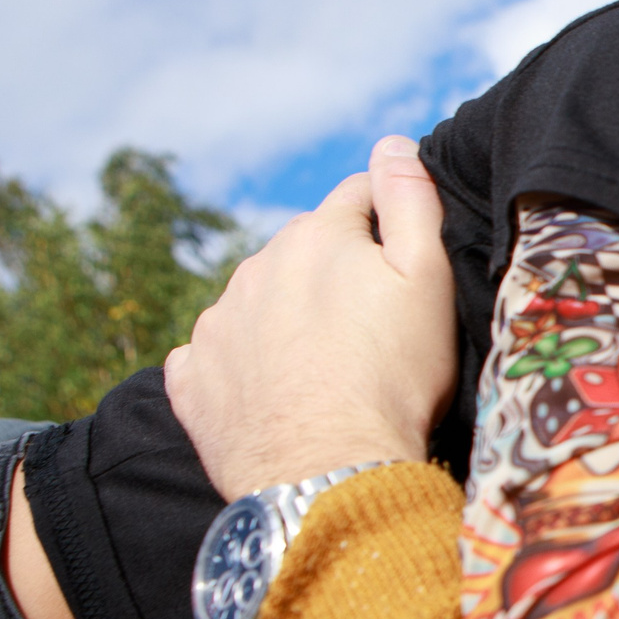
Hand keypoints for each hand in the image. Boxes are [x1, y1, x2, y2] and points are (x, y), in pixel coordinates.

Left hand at [165, 135, 456, 499]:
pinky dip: (244, 365)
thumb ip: (410, 201)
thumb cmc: (394, 380)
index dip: (388, 227)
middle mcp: (255, 268)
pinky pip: (217, 355)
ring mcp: (216, 325)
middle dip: (335, 276)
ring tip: (326, 371)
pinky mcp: (193, 379)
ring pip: (260, 301)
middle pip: (305, 251)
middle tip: (373, 333)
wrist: (331, 476)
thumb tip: (392, 143)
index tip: (404, 274)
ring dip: (288, 318)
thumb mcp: (426, 279)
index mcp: (315, 236)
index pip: (357, 199)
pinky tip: (277, 393)